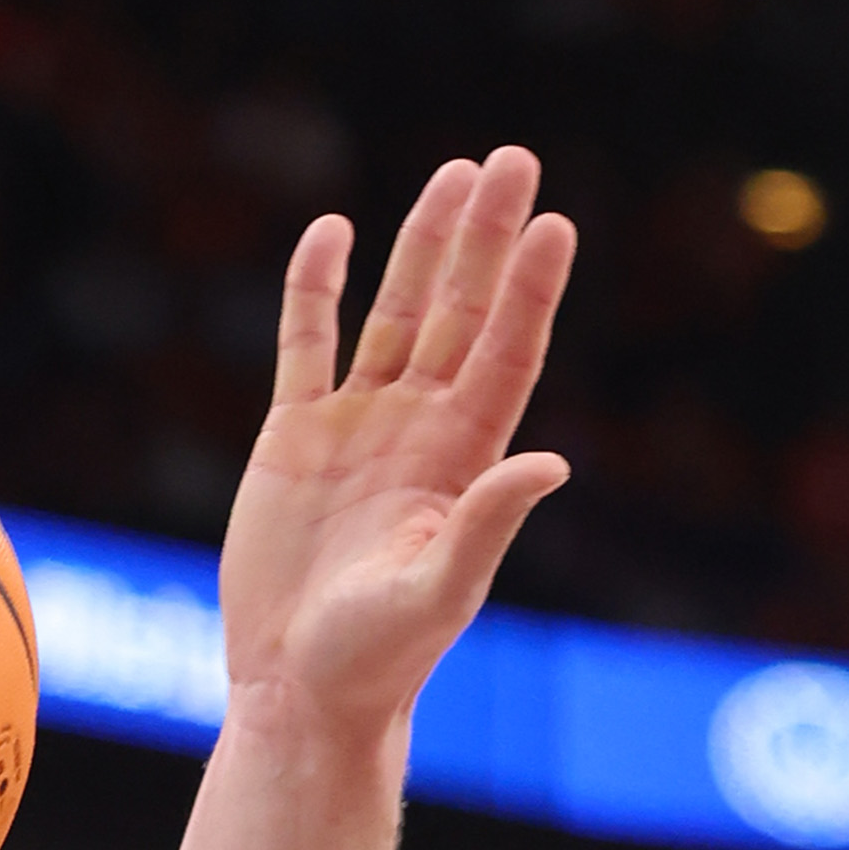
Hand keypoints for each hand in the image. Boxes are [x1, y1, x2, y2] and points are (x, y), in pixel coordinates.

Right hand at [219, 146, 574, 736]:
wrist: (297, 692)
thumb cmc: (377, 660)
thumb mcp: (438, 593)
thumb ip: (488, 523)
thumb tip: (552, 461)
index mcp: (463, 462)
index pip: (506, 354)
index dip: (529, 290)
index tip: (554, 223)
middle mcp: (418, 430)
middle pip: (461, 311)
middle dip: (485, 237)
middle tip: (513, 157)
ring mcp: (358, 426)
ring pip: (396, 312)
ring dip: (423, 244)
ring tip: (454, 172)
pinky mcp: (294, 436)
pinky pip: (306, 343)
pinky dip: (315, 288)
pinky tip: (334, 233)